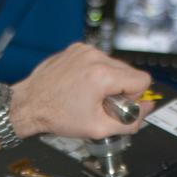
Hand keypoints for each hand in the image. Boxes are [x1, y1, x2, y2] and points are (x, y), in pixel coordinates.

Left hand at [9, 43, 153, 140]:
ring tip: (89, 96)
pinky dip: (94, 73)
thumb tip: (147, 111)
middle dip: (121, 90)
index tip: (119, 107)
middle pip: (129, 72)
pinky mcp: (76, 49)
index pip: (143, 80)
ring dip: (108, 81)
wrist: (29, 105)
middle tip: (101, 105)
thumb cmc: (56, 115)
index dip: (134, 98)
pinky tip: (81, 86)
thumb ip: (129, 122)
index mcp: (102, 75)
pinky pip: (97, 60)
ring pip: (114, 65)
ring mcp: (84, 50)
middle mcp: (95, 57)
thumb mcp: (97, 128)